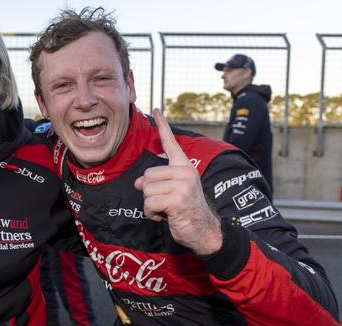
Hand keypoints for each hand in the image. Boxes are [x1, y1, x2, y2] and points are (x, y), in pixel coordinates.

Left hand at [134, 108, 221, 254]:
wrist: (204, 231)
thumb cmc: (185, 211)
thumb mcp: (171, 192)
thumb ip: (156, 182)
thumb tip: (137, 184)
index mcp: (184, 167)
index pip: (171, 143)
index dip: (163, 126)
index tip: (156, 110)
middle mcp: (185, 172)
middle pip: (147, 176)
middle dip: (150, 193)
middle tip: (166, 202)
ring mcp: (182, 185)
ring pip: (146, 191)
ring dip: (151, 205)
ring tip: (167, 209)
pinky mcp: (177, 199)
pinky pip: (149, 204)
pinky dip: (152, 214)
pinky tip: (166, 216)